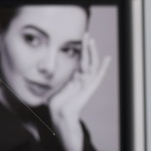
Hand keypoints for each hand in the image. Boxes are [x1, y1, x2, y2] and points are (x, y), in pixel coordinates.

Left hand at [47, 33, 110, 150]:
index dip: (80, 52)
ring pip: (91, 63)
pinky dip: (103, 67)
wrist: (61, 115)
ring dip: (91, 51)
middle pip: (86, 60)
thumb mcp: (53, 88)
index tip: (80, 41)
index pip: (79, 62)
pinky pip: (98, 75)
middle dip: (86, 47)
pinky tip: (107, 58)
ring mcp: (87, 83)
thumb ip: (55, 81)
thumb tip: (43, 75)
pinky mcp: (90, 87)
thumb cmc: (56, 105)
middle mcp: (82, 80)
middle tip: (86, 35)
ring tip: (90, 39)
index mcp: (75, 80)